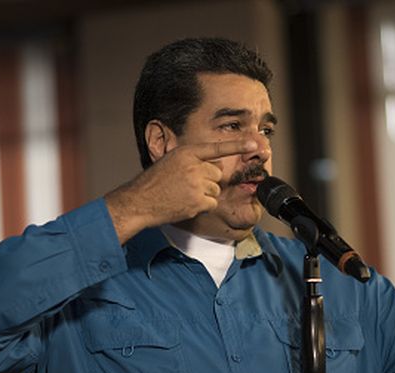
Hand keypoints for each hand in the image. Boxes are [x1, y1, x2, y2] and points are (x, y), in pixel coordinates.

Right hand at [104, 139, 257, 242]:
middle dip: (207, 180)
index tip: (254, 144)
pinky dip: (202, 205)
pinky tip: (187, 203)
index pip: (215, 148)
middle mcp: (193, 166)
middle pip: (217, 173)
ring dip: (205, 194)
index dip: (237, 146)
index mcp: (186, 153)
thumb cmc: (154, 183)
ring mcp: (196, 184)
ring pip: (215, 189)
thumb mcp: (170, 161)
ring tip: (185, 194)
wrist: (140, 201)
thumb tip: (212, 165)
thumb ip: (191, 160)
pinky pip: (212, 202)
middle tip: (188, 185)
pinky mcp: (198, 201)